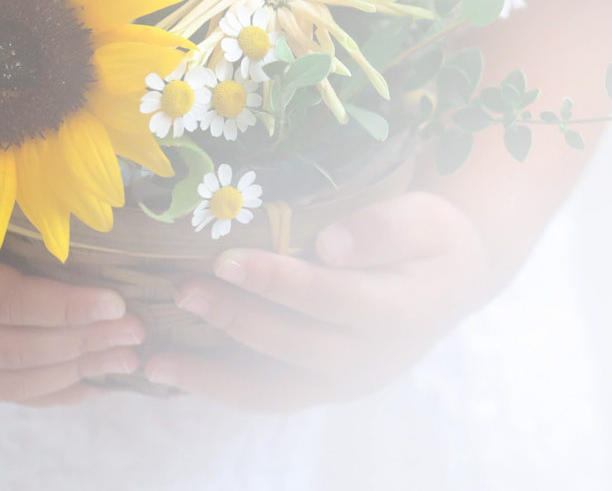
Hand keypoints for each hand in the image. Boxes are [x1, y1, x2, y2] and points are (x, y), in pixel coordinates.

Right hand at [0, 173, 146, 405]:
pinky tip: (93, 386)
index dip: (64, 306)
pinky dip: (48, 394)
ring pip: (11, 382)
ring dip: (75, 373)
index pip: (6, 305)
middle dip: (83, 343)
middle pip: (16, 350)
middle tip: (139, 330)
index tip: (116, 300)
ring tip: (128, 357)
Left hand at [146, 191, 492, 409]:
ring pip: (272, 391)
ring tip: (157, 362)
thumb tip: (329, 245)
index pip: (328, 298)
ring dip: (212, 378)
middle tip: (183, 290)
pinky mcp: (325, 387)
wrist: (454, 279)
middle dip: (234, 319)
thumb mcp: (426, 216)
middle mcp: (370, 359)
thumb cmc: (434, 238)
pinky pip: (269, 394)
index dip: (276, 281)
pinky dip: (222, 386)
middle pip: (292, 345)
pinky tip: (180, 369)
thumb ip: (384, 228)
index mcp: (399, 312)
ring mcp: (346, 382)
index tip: (226, 258)